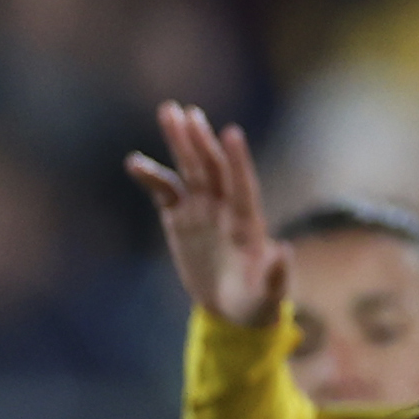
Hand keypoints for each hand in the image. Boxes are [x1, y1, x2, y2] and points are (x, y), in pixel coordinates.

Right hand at [124, 103, 286, 330]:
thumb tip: (284, 251)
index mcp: (248, 222)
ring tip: (168, 112)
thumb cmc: (256, 302)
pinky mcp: (180, 217)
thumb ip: (277, 276)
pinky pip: (165, 191)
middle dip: (201, 141)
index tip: (231, 133)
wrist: (232, 307)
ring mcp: (202, 209)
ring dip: (180, 142)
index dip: (238, 161)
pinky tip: (134, 162)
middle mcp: (225, 207)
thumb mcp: (268, 297)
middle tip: (187, 112)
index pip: (242, 185)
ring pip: (190, 169)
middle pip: (213, 168)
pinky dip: (151, 176)